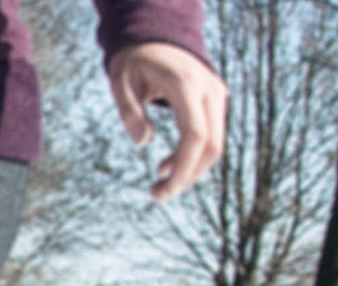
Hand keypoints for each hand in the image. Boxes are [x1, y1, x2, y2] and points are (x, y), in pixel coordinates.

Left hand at [107, 42, 227, 202]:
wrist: (157, 39)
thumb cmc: (134, 62)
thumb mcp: (120, 82)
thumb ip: (129, 112)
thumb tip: (143, 143)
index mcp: (186, 84)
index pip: (196, 135)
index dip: (183, 168)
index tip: (161, 191)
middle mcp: (210, 89)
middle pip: (211, 146)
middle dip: (187, 176)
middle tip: (157, 196)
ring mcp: (217, 94)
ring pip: (215, 144)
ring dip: (190, 170)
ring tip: (159, 186)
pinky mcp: (215, 101)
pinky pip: (211, 135)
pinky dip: (192, 156)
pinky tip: (166, 167)